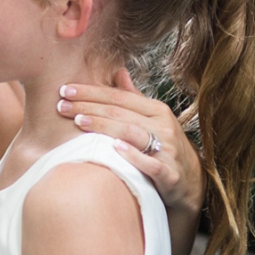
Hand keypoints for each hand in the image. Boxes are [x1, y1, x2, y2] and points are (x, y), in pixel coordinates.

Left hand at [57, 68, 204, 213]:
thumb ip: (134, 98)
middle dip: (88, 107)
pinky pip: (150, 163)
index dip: (91, 92)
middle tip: (61, 106)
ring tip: (78, 121)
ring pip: (132, 133)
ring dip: (103, 126)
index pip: (119, 97)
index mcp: (156, 110)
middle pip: (120, 113)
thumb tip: (118, 71)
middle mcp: (163, 126)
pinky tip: (113, 148)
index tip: (65, 90)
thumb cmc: (164, 147)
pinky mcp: (170, 174)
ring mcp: (167, 149)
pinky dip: (132, 155)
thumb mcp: (152, 120)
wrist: (192, 182)